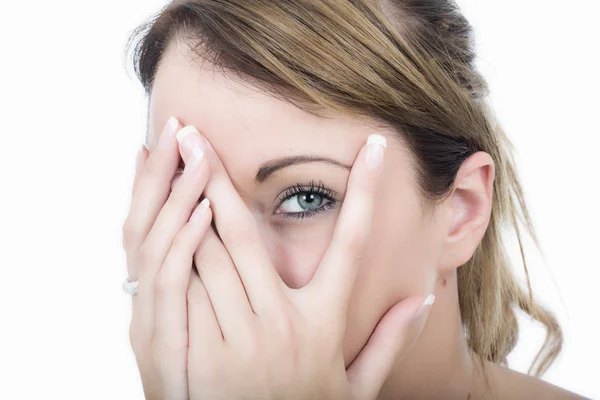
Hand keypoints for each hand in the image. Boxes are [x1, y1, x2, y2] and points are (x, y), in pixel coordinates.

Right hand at [122, 117, 214, 399]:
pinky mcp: (164, 347)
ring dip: (172, 195)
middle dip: (159, 174)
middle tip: (177, 126)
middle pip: (146, 224)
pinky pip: (169, 287)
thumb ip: (186, 284)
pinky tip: (203, 211)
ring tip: (194, 149)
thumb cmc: (203, 384)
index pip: (148, 226)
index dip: (152, 184)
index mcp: (156, 295)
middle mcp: (146, 303)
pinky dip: (181, 244)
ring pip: (153, 245)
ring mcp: (151, 323)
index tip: (166, 143)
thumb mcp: (184, 330)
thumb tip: (209, 233)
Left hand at [178, 127, 433, 399]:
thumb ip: (391, 338)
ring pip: (206, 255)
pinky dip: (174, 247)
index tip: (372, 146)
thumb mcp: (359, 385)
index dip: (366, 192)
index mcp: (323, 323)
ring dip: (188, 201)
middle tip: (199, 132)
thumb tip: (427, 296)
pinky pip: (183, 289)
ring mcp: (234, 338)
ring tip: (173, 157)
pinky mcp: (198, 353)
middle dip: (220, 177)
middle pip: (246, 235)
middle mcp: (278, 323)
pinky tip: (165, 214)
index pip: (351, 244)